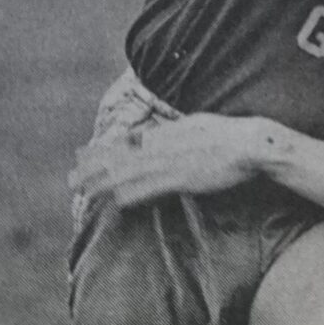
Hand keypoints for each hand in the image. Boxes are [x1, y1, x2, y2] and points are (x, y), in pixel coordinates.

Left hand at [70, 114, 257, 206]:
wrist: (252, 145)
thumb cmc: (230, 135)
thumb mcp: (196, 124)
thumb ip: (173, 131)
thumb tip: (153, 138)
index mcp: (167, 133)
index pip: (126, 144)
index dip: (102, 152)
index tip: (82, 158)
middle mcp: (164, 146)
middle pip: (121, 159)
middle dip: (94, 170)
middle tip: (71, 180)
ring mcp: (172, 162)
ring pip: (130, 174)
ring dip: (104, 183)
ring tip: (83, 192)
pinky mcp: (184, 179)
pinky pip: (151, 188)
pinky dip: (131, 194)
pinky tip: (115, 200)